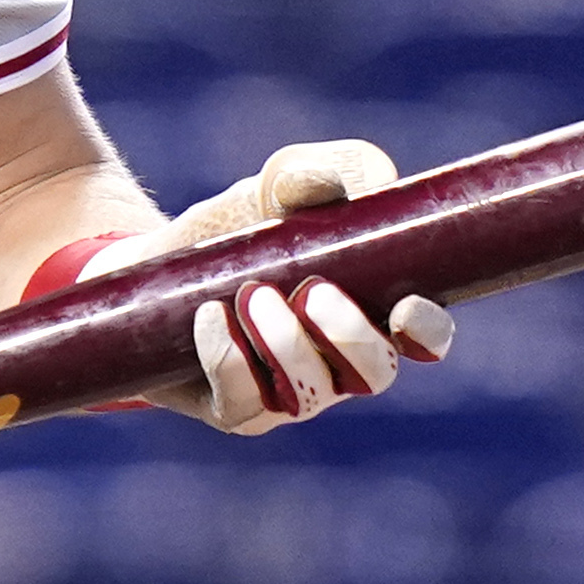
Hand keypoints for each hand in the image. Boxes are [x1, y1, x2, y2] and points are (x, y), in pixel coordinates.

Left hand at [75, 141, 457, 433]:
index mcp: (372, 308)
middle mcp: (340, 361)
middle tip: (312, 290)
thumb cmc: (241, 228)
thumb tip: (341, 185)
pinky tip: (208, 315)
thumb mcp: (276, 186)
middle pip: (376, 374)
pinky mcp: (234, 409)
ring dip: (286, 344)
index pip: (424, 337)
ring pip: (310, 394)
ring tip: (251, 292)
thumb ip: (313, 174)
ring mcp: (289, 392)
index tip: (406, 307)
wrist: (156, 263)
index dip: (427, 331)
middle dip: (349, 336)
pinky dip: (228, 357)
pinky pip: (242, 404)